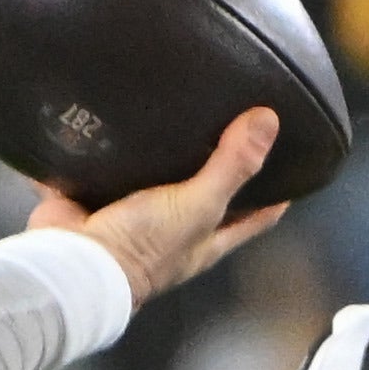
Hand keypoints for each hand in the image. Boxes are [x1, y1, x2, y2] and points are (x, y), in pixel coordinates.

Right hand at [33, 104, 286, 306]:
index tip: (292, 163)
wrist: (75, 260)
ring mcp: (135, 215)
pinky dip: (108, 149)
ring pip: (156, 179)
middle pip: (208, 195)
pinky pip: (105, 169)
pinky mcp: (95, 199)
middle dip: (220, 165)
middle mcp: (175, 230)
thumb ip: (231, 166)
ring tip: (176, 108)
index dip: (275, 195)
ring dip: (163, 154)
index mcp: (206, 238)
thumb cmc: (145, 245)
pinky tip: (115, 116)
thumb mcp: (198, 205)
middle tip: (234, 121)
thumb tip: (269, 122)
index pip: (255, 217)